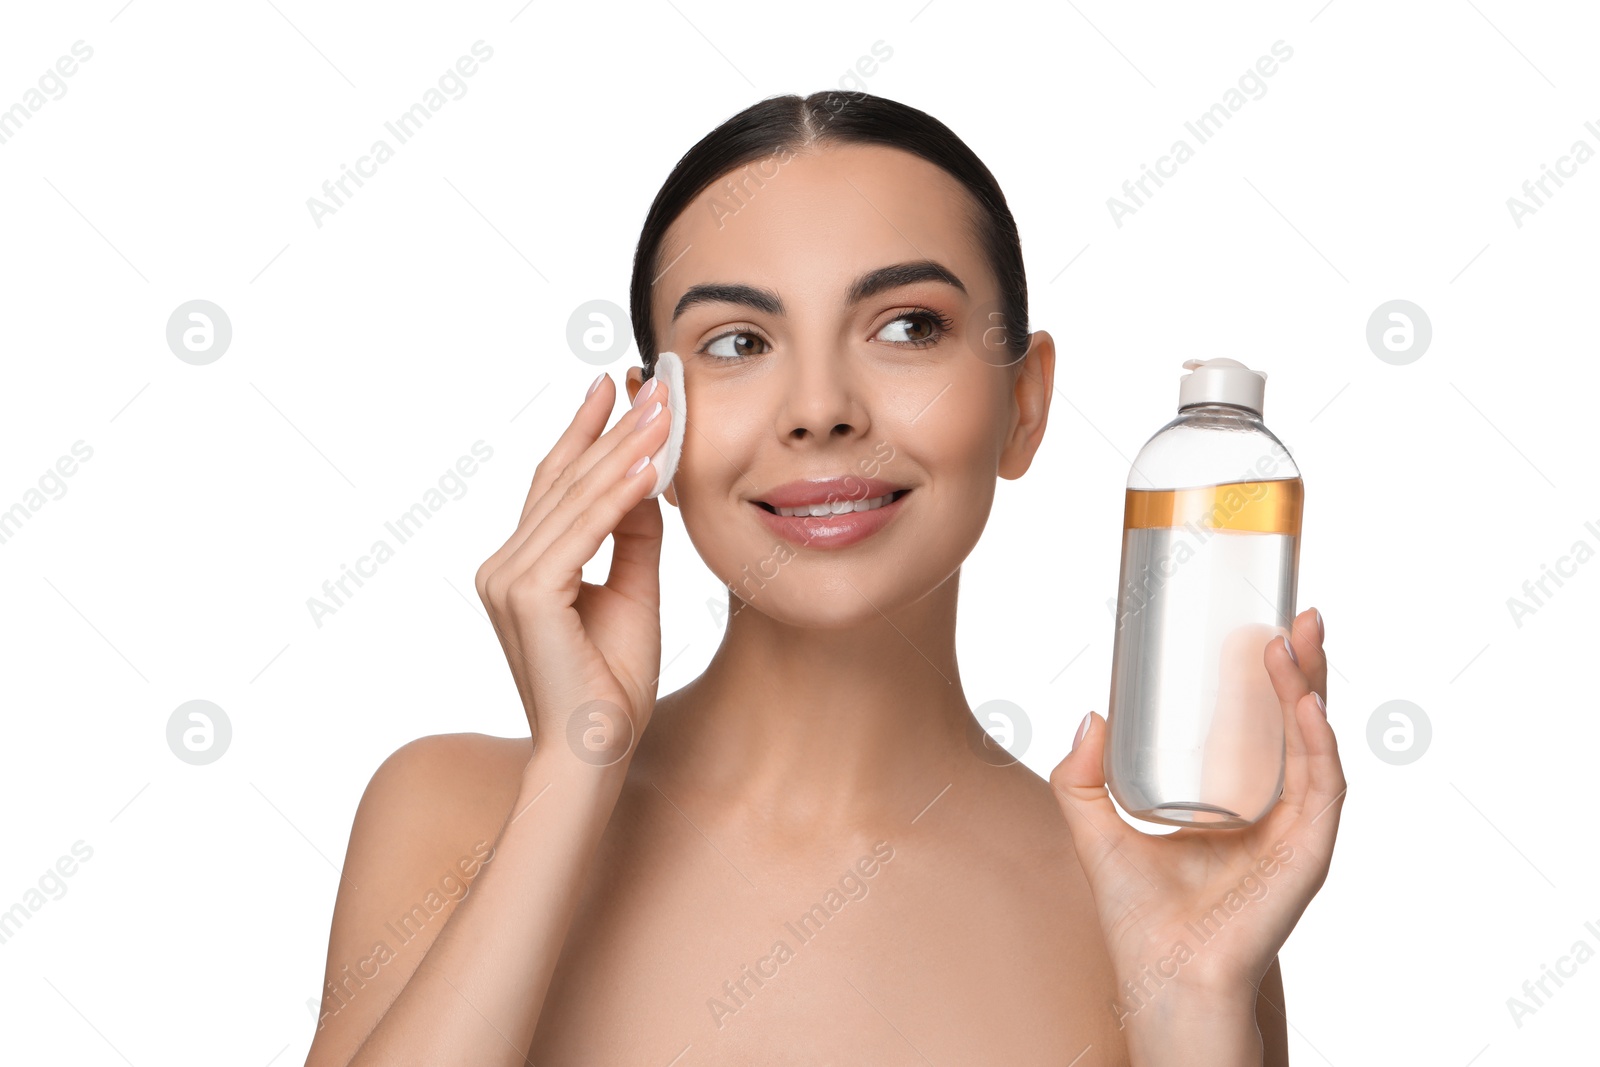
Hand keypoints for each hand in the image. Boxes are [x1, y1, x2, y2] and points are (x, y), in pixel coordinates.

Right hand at [474, 373, 672, 765]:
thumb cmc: (612, 685)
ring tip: (664, 409)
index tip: (612, 387)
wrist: (596, 752)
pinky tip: (649, 465)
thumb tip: (644, 479)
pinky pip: (583, 532)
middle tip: (653, 384)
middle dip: (613, 429)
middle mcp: (503, 566)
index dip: (584, 433)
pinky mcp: (527, 595)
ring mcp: (508, 579)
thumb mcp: (632, 592)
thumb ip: (631, 537)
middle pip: (564, 481)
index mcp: (521, 567)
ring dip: (623, 450)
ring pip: (575, 498)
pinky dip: (617, 496)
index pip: (553, 484)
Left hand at [1049, 608, 1345, 1018]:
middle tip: (1296, 610)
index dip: (1270, 675)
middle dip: (1303, 664)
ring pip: (1316, 743)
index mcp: (1238, 802)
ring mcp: (1296, 830)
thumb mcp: (1095, 828)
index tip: (1264, 622)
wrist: (1158, 976)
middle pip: (1299, 723)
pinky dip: (1317, 740)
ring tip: (1294, 637)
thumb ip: (1080, 777)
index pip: (1264, 724)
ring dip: (1309, 687)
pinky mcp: (1306, 853)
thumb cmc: (1139, 919)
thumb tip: (1091, 713)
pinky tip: (1303, 702)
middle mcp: (1275, 811)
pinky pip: (1322, 786)